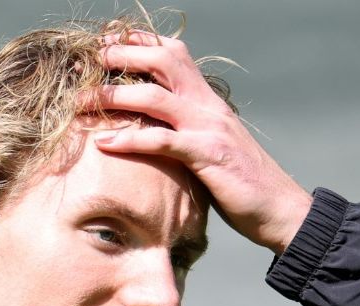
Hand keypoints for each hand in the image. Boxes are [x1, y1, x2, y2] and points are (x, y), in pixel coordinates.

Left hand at [89, 31, 312, 252]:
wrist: (279, 208)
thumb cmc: (241, 182)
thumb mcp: (211, 146)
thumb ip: (186, 130)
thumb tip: (154, 130)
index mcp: (207, 99)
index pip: (172, 53)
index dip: (138, 43)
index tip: (104, 46)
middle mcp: (208, 105)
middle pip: (162, 60)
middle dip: (121, 56)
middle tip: (85, 63)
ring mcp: (209, 128)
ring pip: (155, 97)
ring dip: (114, 97)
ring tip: (80, 102)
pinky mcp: (208, 155)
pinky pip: (163, 141)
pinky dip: (131, 139)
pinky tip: (104, 143)